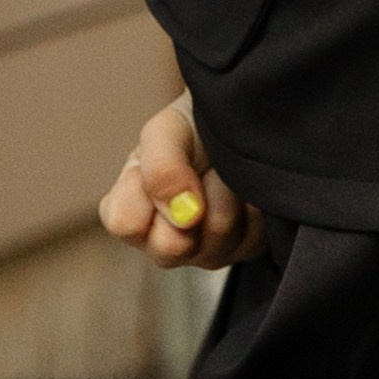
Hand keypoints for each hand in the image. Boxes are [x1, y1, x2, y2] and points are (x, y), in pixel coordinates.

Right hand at [98, 103, 265, 270]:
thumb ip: (162, 167)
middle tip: (201, 169)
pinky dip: (253, 204)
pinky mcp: (243, 251)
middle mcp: (162, 241)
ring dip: (228, 191)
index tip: (170, 160)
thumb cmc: (192, 130)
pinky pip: (252, 237)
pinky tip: (245, 190)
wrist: (240, 125)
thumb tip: (183, 214)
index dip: (153, 190)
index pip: (126, 223)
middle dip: (196, 196)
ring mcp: (204, 252)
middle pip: (172, 246)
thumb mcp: (166, 131)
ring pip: (217, 234)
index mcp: (130, 210)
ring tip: (224, 174)